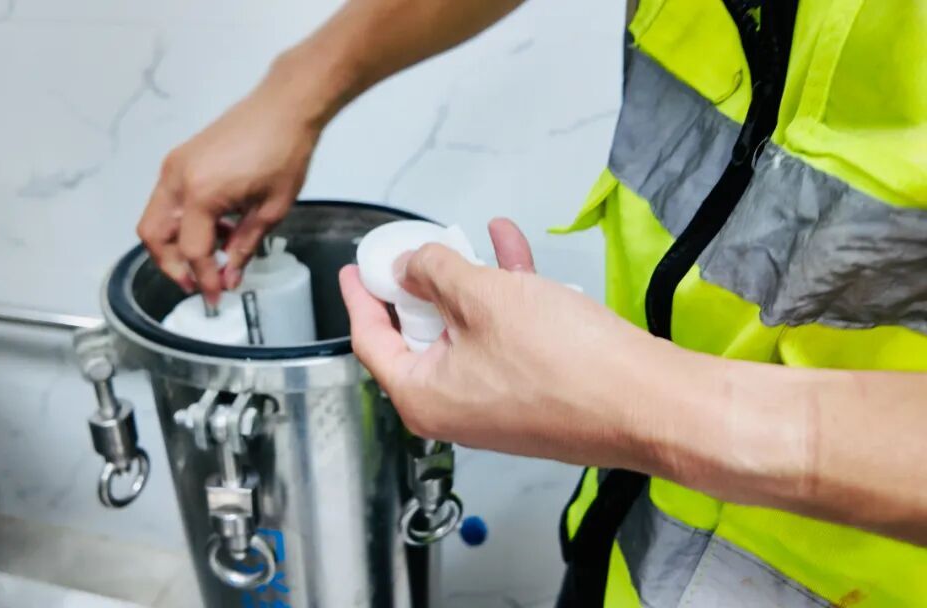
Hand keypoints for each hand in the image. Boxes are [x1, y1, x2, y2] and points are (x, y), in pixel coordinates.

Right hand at [137, 86, 318, 301]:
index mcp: (201, 193)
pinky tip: (216, 228)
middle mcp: (178, 178)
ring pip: (156, 218)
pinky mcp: (180, 158)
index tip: (215, 297)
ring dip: (177, 244)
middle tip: (199, 282)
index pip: (192, 251)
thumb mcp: (271, 209)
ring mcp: (175, 165)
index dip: (204, 279)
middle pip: (154, 236)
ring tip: (215, 254)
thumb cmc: (284, 150)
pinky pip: (168, 199)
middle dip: (172, 265)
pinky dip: (182, 221)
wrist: (284, 107)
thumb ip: (244, 247)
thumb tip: (229, 276)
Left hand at [340, 218, 667, 467]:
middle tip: (420, 246)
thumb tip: (409, 265)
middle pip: (418, 333)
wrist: (647, 401)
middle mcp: (452, 408)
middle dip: (423, 283)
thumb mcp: (482, 296)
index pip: (370, 341)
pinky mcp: (531, 393)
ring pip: (466, 330)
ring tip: (470, 238)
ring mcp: (493, 404)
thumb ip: (434, 272)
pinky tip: (513, 252)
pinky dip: (505, 297)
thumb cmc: (564, 362)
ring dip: (471, 280)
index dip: (361, 296)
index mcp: (422, 397)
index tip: (357, 268)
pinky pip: (503, 338)